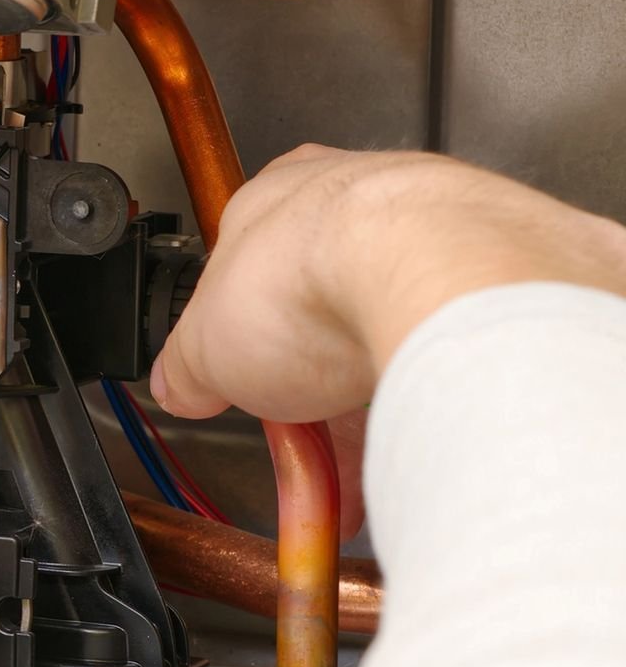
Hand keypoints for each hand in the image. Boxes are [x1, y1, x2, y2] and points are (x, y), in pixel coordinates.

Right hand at [151, 144, 625, 425]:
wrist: (424, 282)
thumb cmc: (311, 279)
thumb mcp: (202, 347)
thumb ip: (185, 367)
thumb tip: (177, 385)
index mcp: (274, 198)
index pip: (245, 271)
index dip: (239, 340)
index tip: (240, 387)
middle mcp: (357, 201)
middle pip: (323, 306)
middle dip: (311, 385)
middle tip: (302, 439)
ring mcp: (430, 233)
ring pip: (390, 332)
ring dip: (371, 405)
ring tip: (358, 467)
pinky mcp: (490, 278)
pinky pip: (447, 351)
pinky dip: (426, 402)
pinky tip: (408, 443)